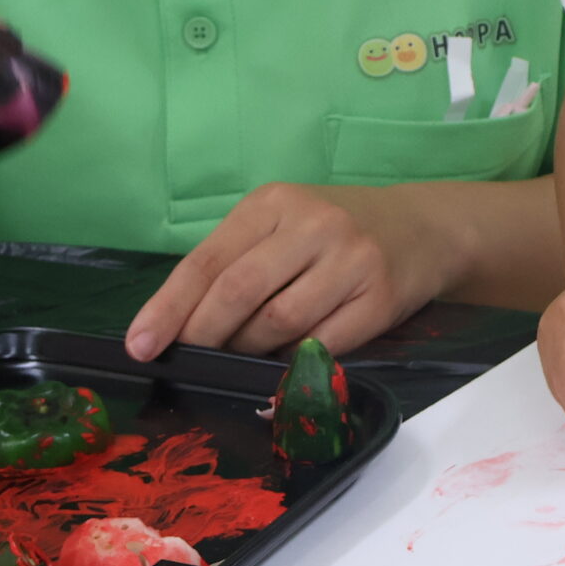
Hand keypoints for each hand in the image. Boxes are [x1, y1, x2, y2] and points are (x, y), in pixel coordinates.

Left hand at [124, 183, 445, 361]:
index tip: (141, 345)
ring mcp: (351, 261)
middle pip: (239, 291)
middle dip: (203, 335)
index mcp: (274, 202)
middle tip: (189, 359)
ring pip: (278, 323)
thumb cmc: (336, 231)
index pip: (208, 260)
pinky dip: (293, 362)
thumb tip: (180, 327)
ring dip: (250, 350)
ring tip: (245, 353)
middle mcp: (314, 225)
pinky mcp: (380, 298)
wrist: (423, 227)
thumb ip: (237, 262)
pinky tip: (284, 362)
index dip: (169, 307)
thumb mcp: (283, 225)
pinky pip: (322, 345)